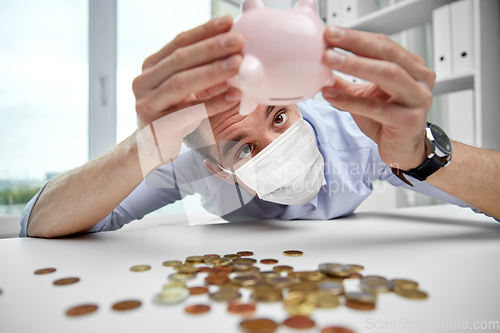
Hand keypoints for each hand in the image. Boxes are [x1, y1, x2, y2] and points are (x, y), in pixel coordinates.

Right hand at [132, 15, 242, 133]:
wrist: (150, 149)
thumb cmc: (173, 115)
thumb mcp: (184, 89)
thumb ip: (202, 70)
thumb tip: (236, 51)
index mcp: (151, 66)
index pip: (179, 42)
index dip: (204, 31)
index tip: (228, 21)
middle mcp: (144, 82)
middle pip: (180, 59)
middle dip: (211, 48)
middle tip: (238, 41)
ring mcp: (147, 104)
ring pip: (181, 83)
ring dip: (212, 72)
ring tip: (238, 64)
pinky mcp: (157, 125)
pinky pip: (189, 112)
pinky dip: (213, 103)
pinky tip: (233, 95)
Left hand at [321, 26, 435, 170]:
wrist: (404, 151)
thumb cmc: (389, 122)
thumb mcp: (365, 96)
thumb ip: (346, 82)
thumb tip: (321, 68)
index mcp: (412, 67)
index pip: (383, 44)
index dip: (356, 37)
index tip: (331, 33)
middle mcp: (420, 79)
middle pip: (387, 53)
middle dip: (356, 43)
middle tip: (331, 38)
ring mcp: (418, 99)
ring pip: (387, 74)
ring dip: (355, 65)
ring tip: (330, 60)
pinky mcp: (409, 120)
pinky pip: (376, 107)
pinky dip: (351, 100)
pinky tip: (331, 95)